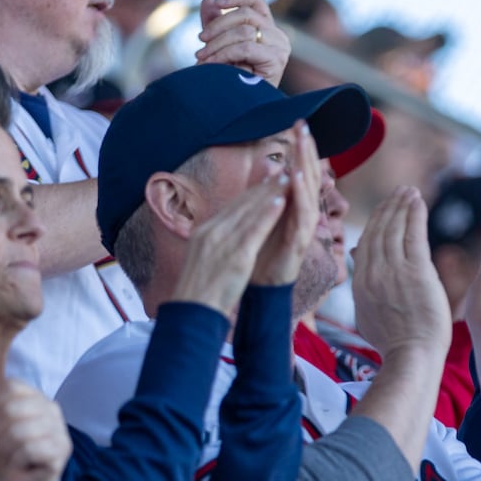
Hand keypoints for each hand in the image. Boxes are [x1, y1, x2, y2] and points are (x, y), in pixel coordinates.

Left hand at [0, 380, 70, 480]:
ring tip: (9, 456)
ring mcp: (59, 428)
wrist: (21, 479)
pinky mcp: (61, 450)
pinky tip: (21, 464)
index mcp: (33, 396)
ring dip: (6, 449)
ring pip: (19, 431)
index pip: (9, 387)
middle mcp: (50, 408)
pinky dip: (17, 460)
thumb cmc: (4, 448)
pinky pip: (30, 449)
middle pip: (11, 409)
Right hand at [170, 173, 289, 318]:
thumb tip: (223, 235)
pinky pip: (255, 229)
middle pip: (242, 203)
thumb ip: (214, 244)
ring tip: (288, 178)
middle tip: (283, 170)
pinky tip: (281, 200)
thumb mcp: (204, 260)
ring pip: (250, 211)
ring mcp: (223, 241)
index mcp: (205, 232)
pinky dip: (268, 213)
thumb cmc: (200, 291)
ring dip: (270, 192)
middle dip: (264, 185)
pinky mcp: (235, 255)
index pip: (232, 207)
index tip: (267, 178)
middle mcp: (213, 231)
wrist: (192, 310)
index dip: (252, 191)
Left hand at [195, 0, 290, 85]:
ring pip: (244, 31)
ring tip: (202, 56)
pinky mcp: (276, 60)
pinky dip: (223, 54)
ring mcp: (280, 48)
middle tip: (201, 39)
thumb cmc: (232, 78)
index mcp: (269, 30)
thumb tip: (208, 0)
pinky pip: (244, 48)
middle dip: (218, 25)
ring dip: (218, 43)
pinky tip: (211, 64)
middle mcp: (279, 37)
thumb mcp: (220, 46)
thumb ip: (216, 23)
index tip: (216, 3)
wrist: (240, 108)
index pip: (256, 2)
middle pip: (246, 14)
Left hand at [252, 119, 321, 286]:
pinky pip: (303, 215)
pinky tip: (295, 176)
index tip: (299, 123)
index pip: (301, 172)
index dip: (302, 149)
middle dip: (307, 150)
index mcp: (295, 207)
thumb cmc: (263, 254)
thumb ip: (270, 193)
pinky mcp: (299, 242)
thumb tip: (272, 168)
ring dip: (306, 165)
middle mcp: (303, 215)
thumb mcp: (265, 216)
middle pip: (308, 176)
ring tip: (304, 142)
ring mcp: (303, 228)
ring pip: (309, 191)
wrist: (260, 288)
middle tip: (304, 123)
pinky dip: (300, 194)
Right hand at [351, 185, 452, 358]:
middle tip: (399, 192)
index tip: (385, 208)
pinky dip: (414, 214)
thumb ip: (362, 284)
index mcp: (360, 284)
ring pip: (395, 228)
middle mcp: (373, 273)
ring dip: (402, 206)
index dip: (376, 222)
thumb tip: (355, 255)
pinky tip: (418, 201)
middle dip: (389, 208)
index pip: (366, 244)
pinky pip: (413, 234)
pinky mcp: (416, 271)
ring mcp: (393, 271)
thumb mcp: (367, 313)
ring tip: (409, 191)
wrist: (411, 357)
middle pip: (378, 231)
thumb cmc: (395, 343)